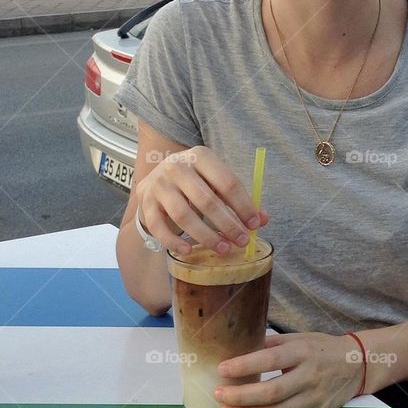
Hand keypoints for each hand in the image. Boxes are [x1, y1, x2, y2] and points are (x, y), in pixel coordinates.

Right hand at [134, 145, 267, 255]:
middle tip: (241, 241)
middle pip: (206, 200)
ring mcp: (159, 184)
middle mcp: (177, 166)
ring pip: (183, 215)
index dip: (243, 206)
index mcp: (201, 156)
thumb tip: (262, 219)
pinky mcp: (145, 202)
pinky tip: (189, 250)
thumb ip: (237, 199)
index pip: (227, 182)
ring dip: (206, 235)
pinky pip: (159, 227)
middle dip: (227, 224)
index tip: (255, 225)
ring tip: (223, 248)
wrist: (157, 178)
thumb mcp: (215, 182)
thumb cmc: (195, 182)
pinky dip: (174, 241)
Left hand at [214, 334, 363, 407]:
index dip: (245, 366)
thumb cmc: (321, 348)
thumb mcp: (298, 338)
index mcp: (303, 352)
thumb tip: (238, 349)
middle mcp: (310, 376)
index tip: (222, 369)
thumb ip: (270, 344)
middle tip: (219, 395)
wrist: (358, 364)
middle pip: (272, 393)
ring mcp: (316, 399)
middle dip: (241, 396)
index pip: (271, 359)